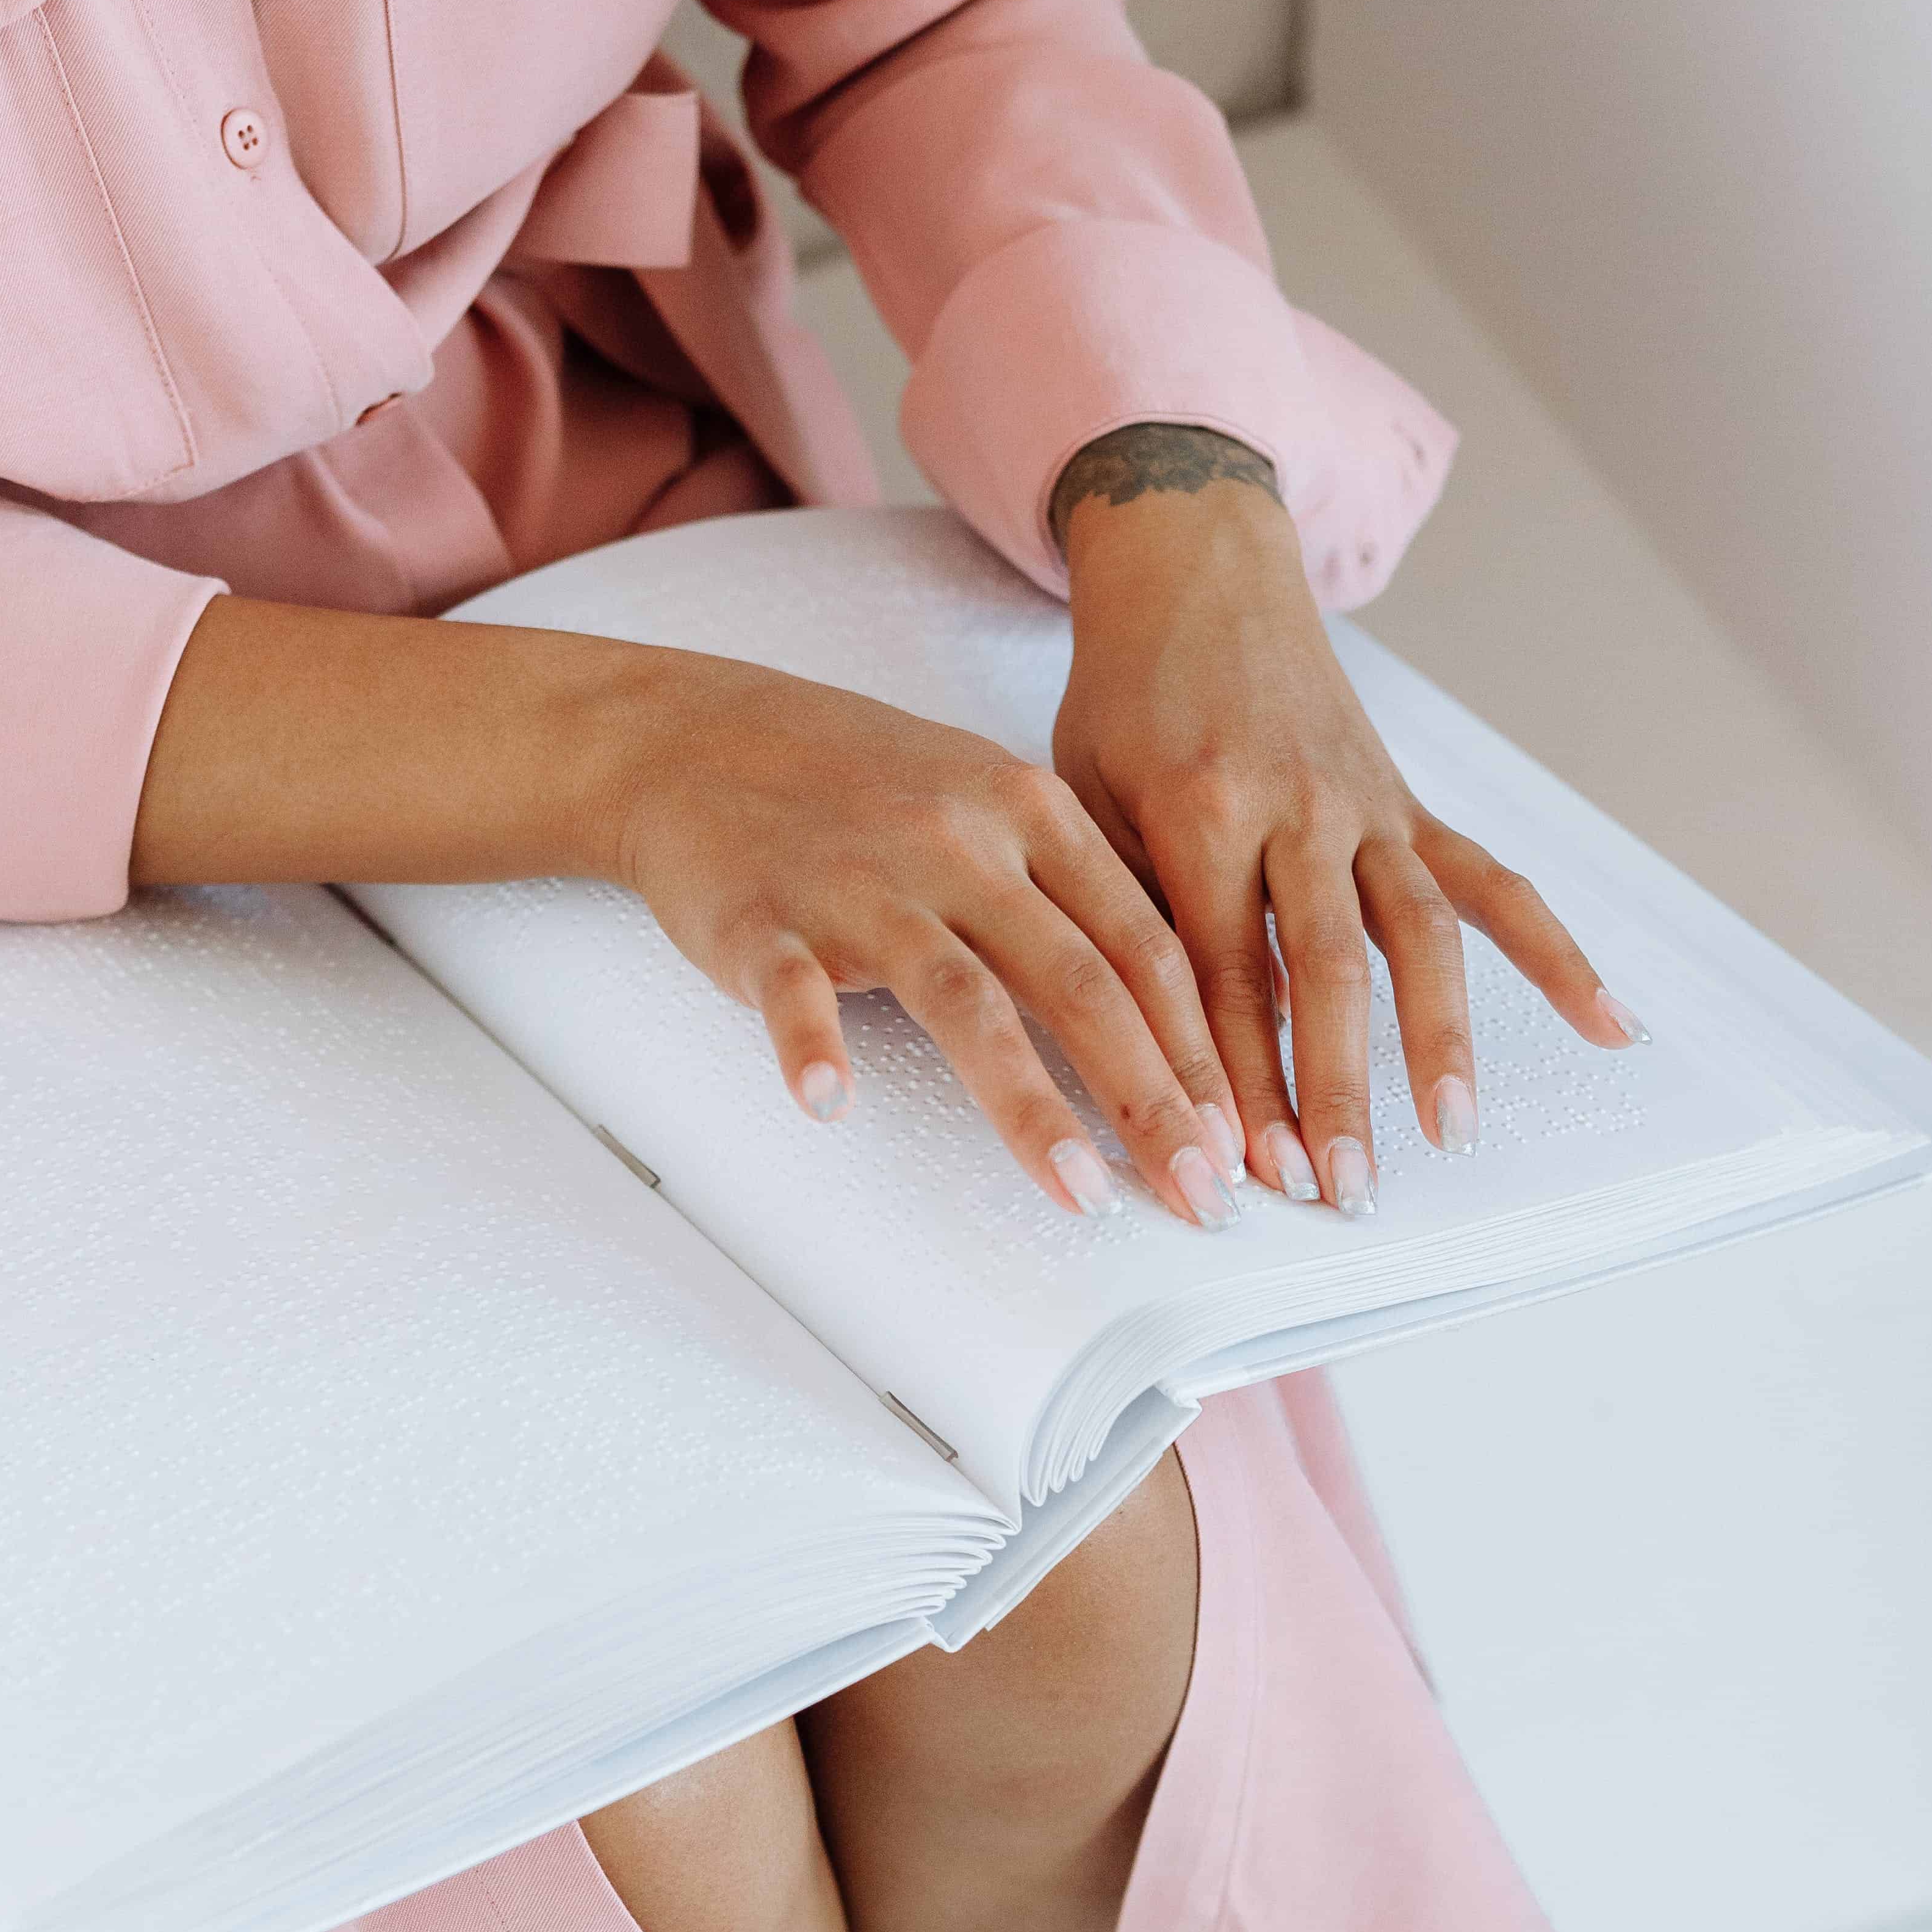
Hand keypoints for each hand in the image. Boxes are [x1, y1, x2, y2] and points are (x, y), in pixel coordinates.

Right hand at [132, 594, 1242, 1226]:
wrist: (691, 736)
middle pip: (1080, 981)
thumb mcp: (985, 808)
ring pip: (965, 999)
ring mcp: (861, 880)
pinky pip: (793, 987)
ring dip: (1029, 1104)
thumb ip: (1073, 894)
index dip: (1201, 1047)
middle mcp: (960, 843)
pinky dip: (809, 1043)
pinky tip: (828, 1103)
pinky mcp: (763, 917)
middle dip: (1153, 1097)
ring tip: (1080, 1192)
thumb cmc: (855, 788)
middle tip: (1200, 1195)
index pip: (1142, 942)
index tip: (1240, 1139)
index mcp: (1029, 813)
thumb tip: (1177, 1007)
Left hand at [1049, 428, 1640, 1210]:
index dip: (1234, 1081)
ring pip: (1418, 937)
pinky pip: (1495, 885)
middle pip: (1325, 970)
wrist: (1195, 572)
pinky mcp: (1412, 808)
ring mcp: (1370, 808)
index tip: (1240, 1169)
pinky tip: (1610, 1024)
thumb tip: (1156, 1057)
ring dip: (1438, 1043)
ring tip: (1448, 1136)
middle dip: (1332, 1088)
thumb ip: (1127, 914)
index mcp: (1203, 809)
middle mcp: (1300, 808)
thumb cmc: (1126, 704)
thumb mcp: (1087, 799)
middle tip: (1341, 1187)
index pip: (1220, 975)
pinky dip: (1557, 953)